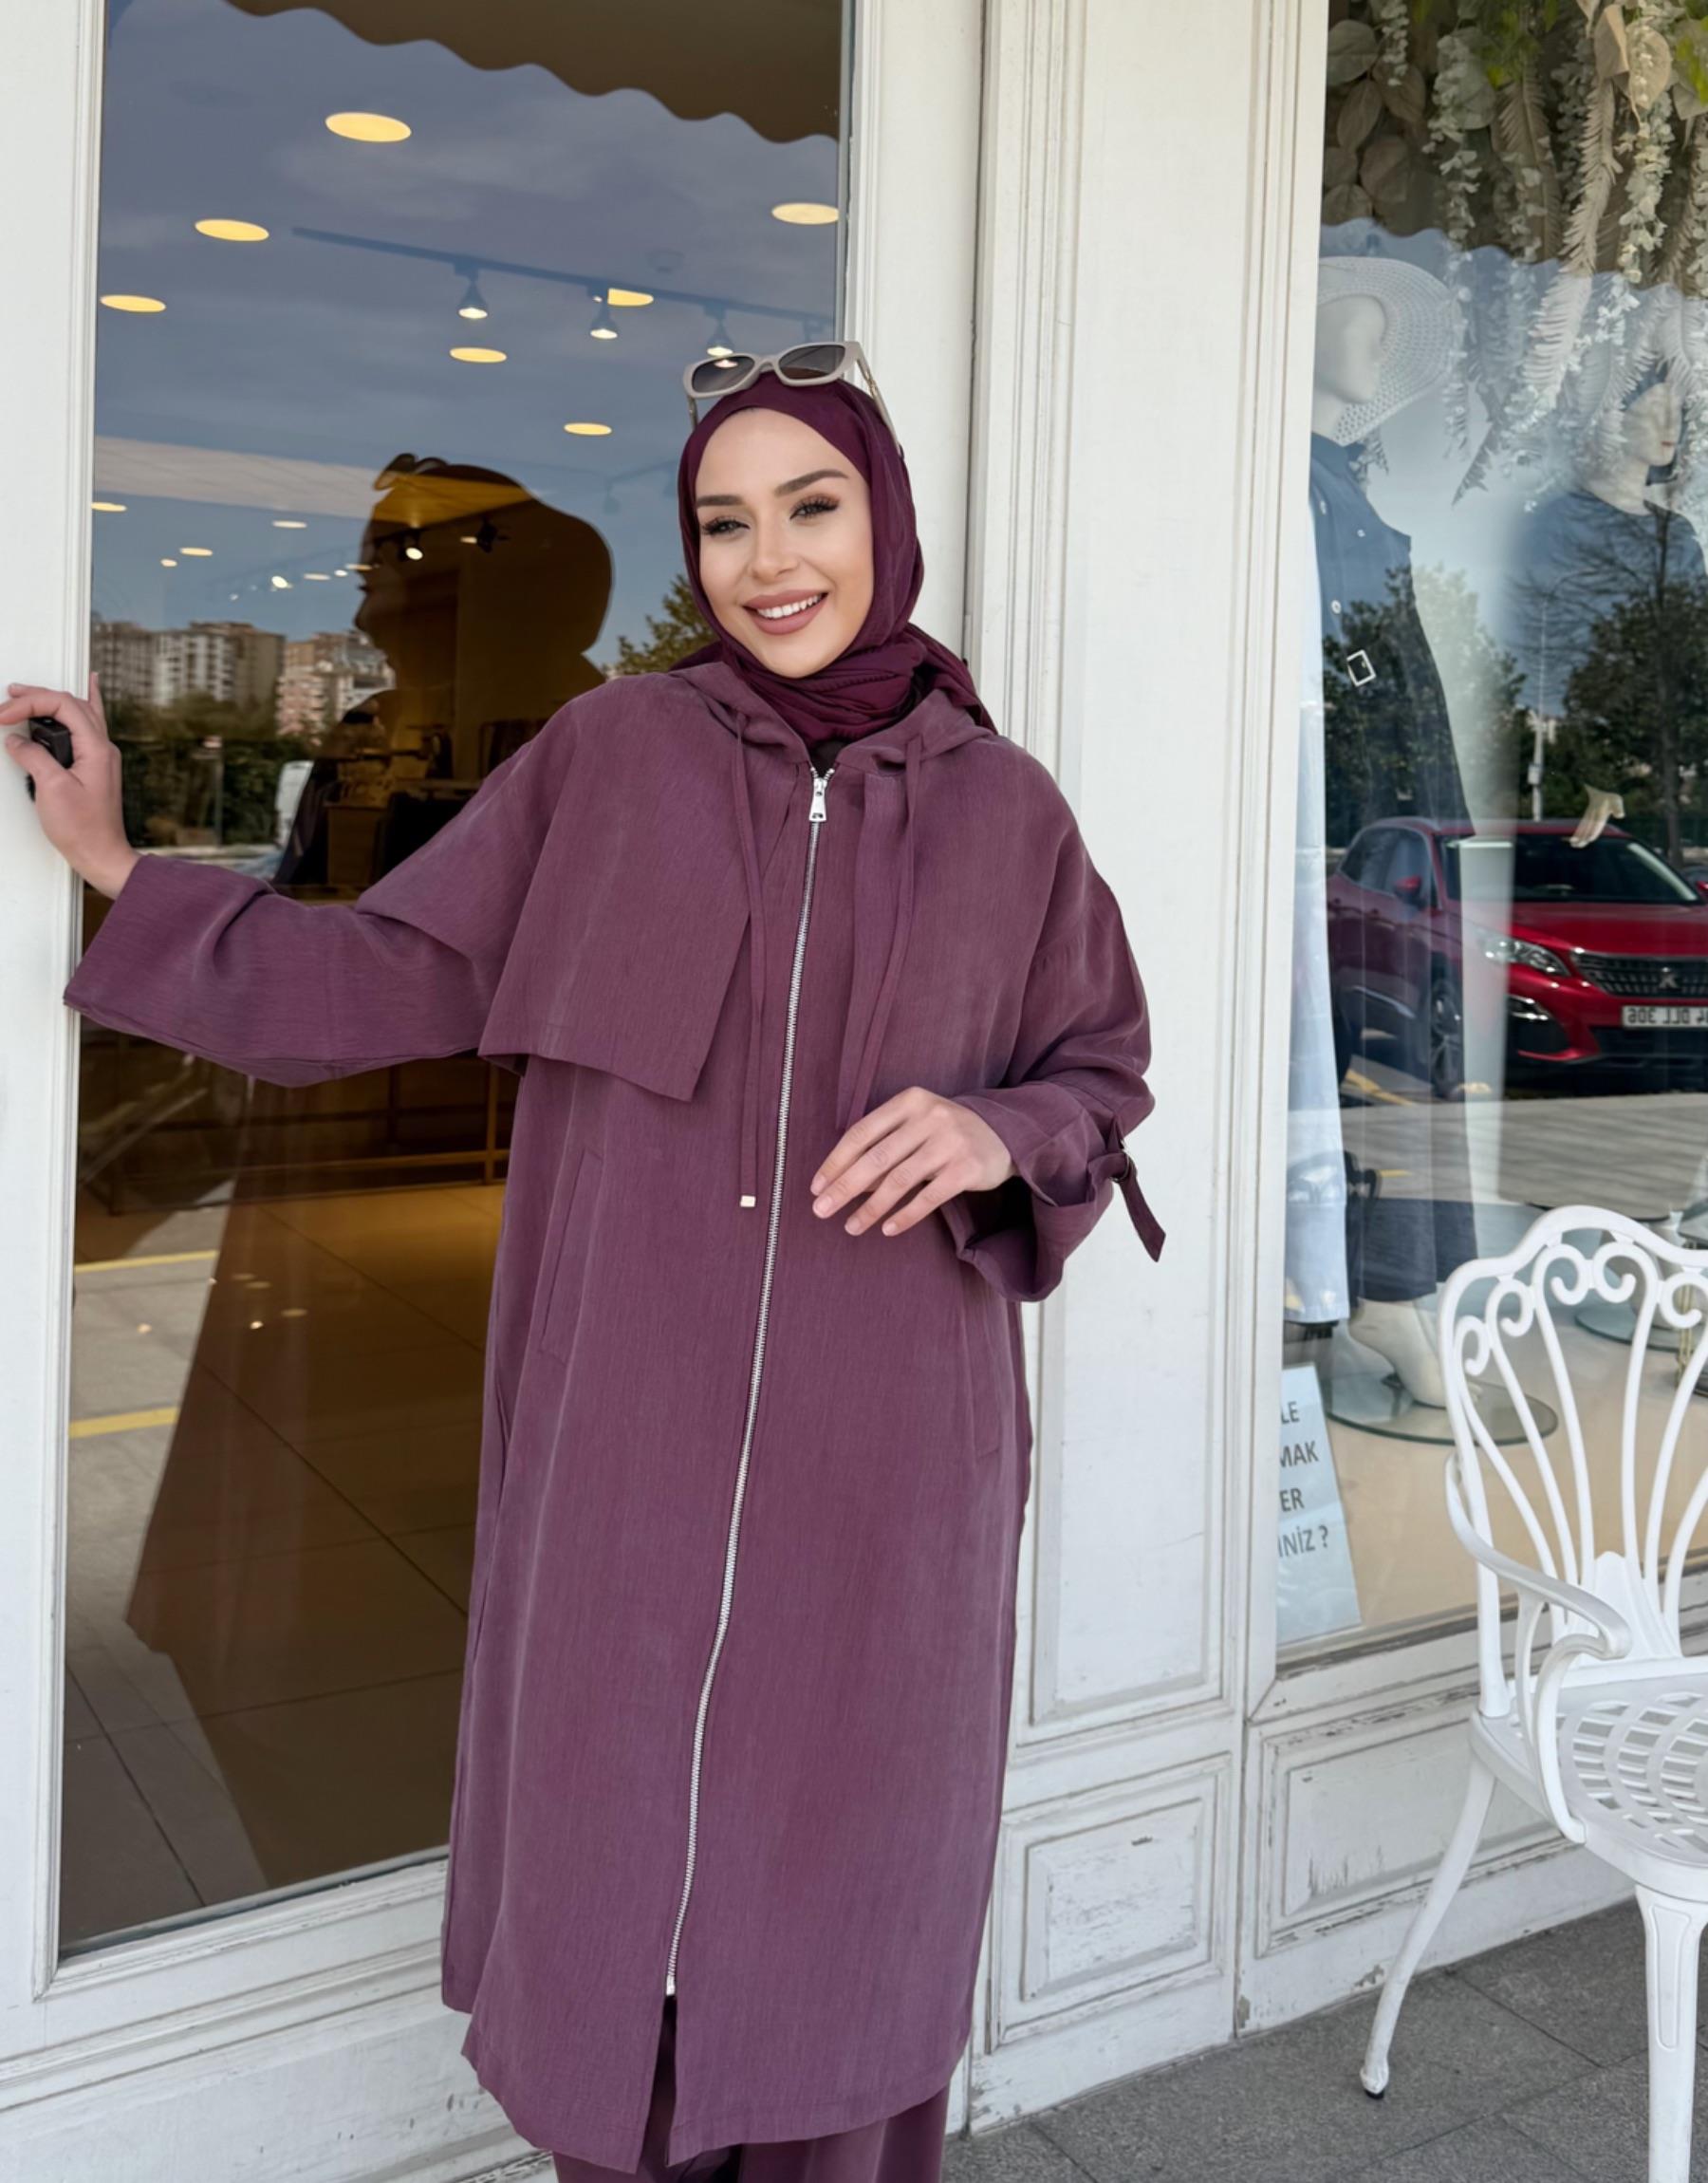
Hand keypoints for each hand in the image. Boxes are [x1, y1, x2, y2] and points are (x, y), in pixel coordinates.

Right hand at [1, 673, 137, 897]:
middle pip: (71, 703)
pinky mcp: (95, 766)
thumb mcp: (52, 789)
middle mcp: (103, 748)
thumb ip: (33, 757)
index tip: (4, 715)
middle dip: (37, 696)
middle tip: (8, 697)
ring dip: (52, 699)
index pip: (62, 706)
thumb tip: (17, 741)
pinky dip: (84, 703)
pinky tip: (91, 686)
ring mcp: (102, 756)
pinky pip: (90, 723)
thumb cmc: (84, 830)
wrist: (102, 855)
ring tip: (25, 694)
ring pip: (80, 711)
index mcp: (97, 749)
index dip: (30, 703)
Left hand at [808, 1086, 1015, 1237]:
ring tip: (851, 1227)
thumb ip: (883, 1149)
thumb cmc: (947, 1133)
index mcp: (909, 1101)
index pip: (861, 1133)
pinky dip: (905, 1216)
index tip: (816, 1187)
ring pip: (899, 1180)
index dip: (835, 1162)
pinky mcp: (967, 1167)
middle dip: (844, 1188)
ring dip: (870, 1208)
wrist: (1006, 1134)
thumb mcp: (915, 1128)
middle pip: (875, 1158)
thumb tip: (843, 1183)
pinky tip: (887, 1229)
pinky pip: (929, 1196)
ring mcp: (950, 1142)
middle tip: (821, 1211)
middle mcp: (929, 1117)